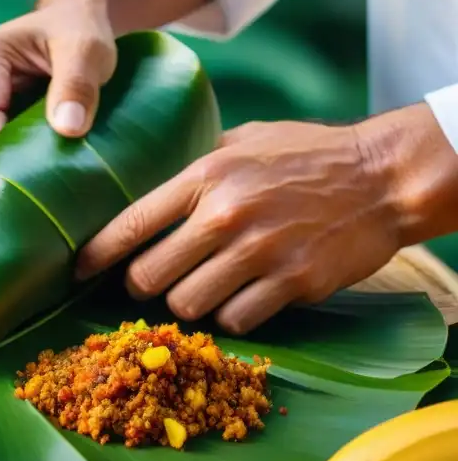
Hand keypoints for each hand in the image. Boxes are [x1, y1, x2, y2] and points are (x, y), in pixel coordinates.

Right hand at [0, 2, 115, 168]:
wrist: (65, 23)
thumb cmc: (75, 32)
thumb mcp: (88, 50)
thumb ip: (77, 85)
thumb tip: (67, 129)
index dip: (10, 152)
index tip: (48, 162)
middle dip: (3, 159)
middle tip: (48, 158)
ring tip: (36, 147)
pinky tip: (22, 143)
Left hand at [75, 117, 406, 334]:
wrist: (383, 176)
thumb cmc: (308, 153)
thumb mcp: (244, 139)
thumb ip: (195, 160)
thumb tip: (146, 173)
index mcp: (205, 175)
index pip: (129, 223)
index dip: (96, 254)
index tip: (78, 270)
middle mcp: (224, 216)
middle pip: (147, 276)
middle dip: (138, 287)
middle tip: (146, 284)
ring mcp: (259, 253)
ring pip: (187, 305)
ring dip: (185, 305)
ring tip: (197, 291)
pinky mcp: (292, 283)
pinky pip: (236, 321)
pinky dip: (230, 318)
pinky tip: (239, 300)